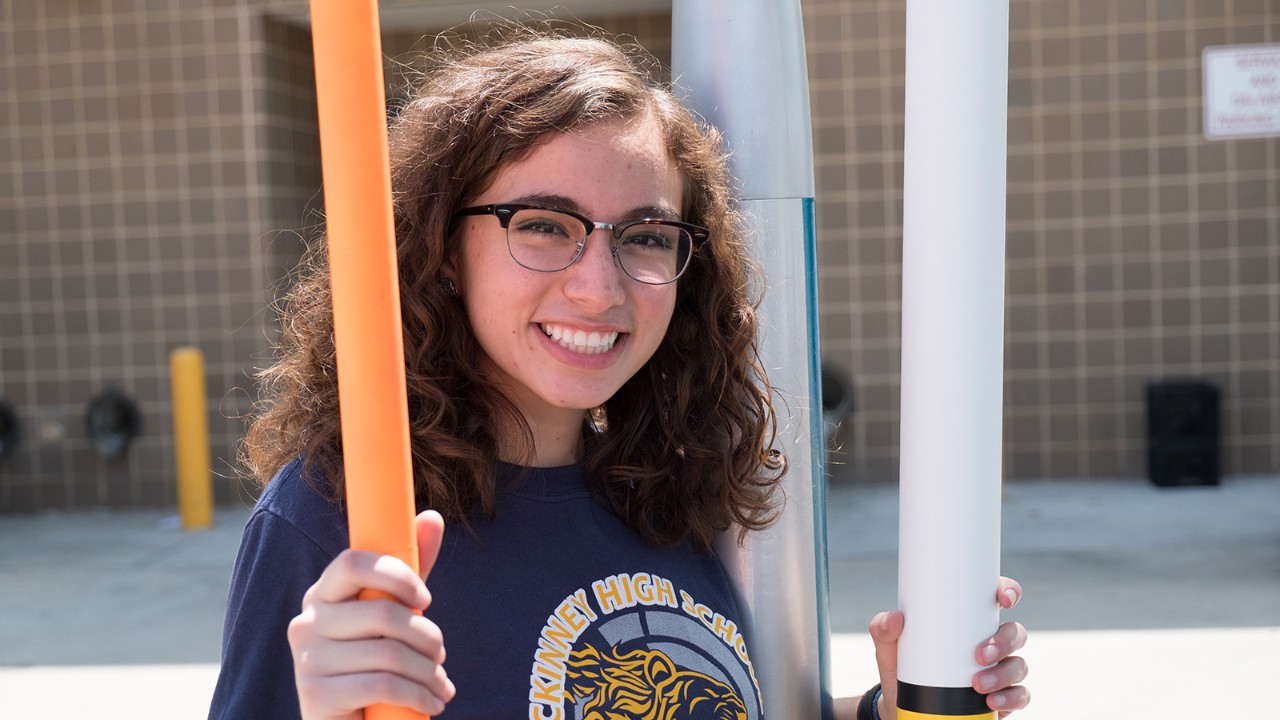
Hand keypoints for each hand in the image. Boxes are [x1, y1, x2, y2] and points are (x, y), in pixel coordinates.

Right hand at [288, 510, 455, 719]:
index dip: (395, 574)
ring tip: (439, 684)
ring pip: (389, 654)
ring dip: (429, 673)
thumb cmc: (372, 663)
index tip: (424, 597)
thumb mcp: (392, 614)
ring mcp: (306, 660)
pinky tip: (431, 703)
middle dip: (427, 637)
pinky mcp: (314, 696)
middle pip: (382, 613)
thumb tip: (432, 516)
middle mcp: (305, 622)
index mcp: (323, 595)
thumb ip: (408, 571)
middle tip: (440, 655)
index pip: (351, 563)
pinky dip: (419, 696)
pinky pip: (382, 685)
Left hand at [868, 577, 1029, 717]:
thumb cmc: (903, 665)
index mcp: (969, 621)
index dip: (1008, 591)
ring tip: (978, 685)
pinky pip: (1020, 695)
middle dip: (1004, 641)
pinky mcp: (1002, 697)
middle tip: (979, 655)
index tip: (1002, 598)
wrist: (902, 705)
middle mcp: (990, 642)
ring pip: (1018, 665)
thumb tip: (895, 618)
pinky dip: (1010, 698)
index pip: (996, 598)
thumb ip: (884, 628)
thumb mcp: (889, 646)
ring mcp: (999, 670)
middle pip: (1015, 633)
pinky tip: (992, 701)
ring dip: (1004, 674)